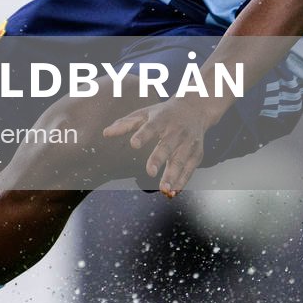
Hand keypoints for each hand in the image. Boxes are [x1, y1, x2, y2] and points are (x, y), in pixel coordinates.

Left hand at [102, 96, 219, 195]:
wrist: (195, 110)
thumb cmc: (163, 114)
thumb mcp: (144, 113)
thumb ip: (125, 124)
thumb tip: (105, 133)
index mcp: (161, 119)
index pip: (151, 127)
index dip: (143, 135)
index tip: (134, 144)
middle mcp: (176, 131)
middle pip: (167, 146)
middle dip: (159, 159)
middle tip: (150, 172)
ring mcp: (188, 143)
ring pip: (180, 161)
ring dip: (173, 176)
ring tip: (164, 190)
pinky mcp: (197, 154)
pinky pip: (190, 169)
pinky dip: (183, 181)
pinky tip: (173, 192)